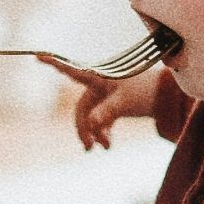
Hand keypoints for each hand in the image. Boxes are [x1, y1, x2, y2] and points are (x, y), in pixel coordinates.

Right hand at [41, 59, 162, 149]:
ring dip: (94, 133)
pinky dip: (102, 131)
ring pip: (90, 116)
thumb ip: (106, 114)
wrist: (166, 97)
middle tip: (89, 148)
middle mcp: (98, 85)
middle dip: (83, 128)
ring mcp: (104, 95)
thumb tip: (92, 125)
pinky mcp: (112, 103)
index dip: (54, 63)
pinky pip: (100, 119)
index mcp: (98, 78)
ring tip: (105, 147)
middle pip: (81, 107)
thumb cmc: (144, 93)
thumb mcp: (124, 103)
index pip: (71, 70)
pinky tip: (108, 143)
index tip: (37, 55)